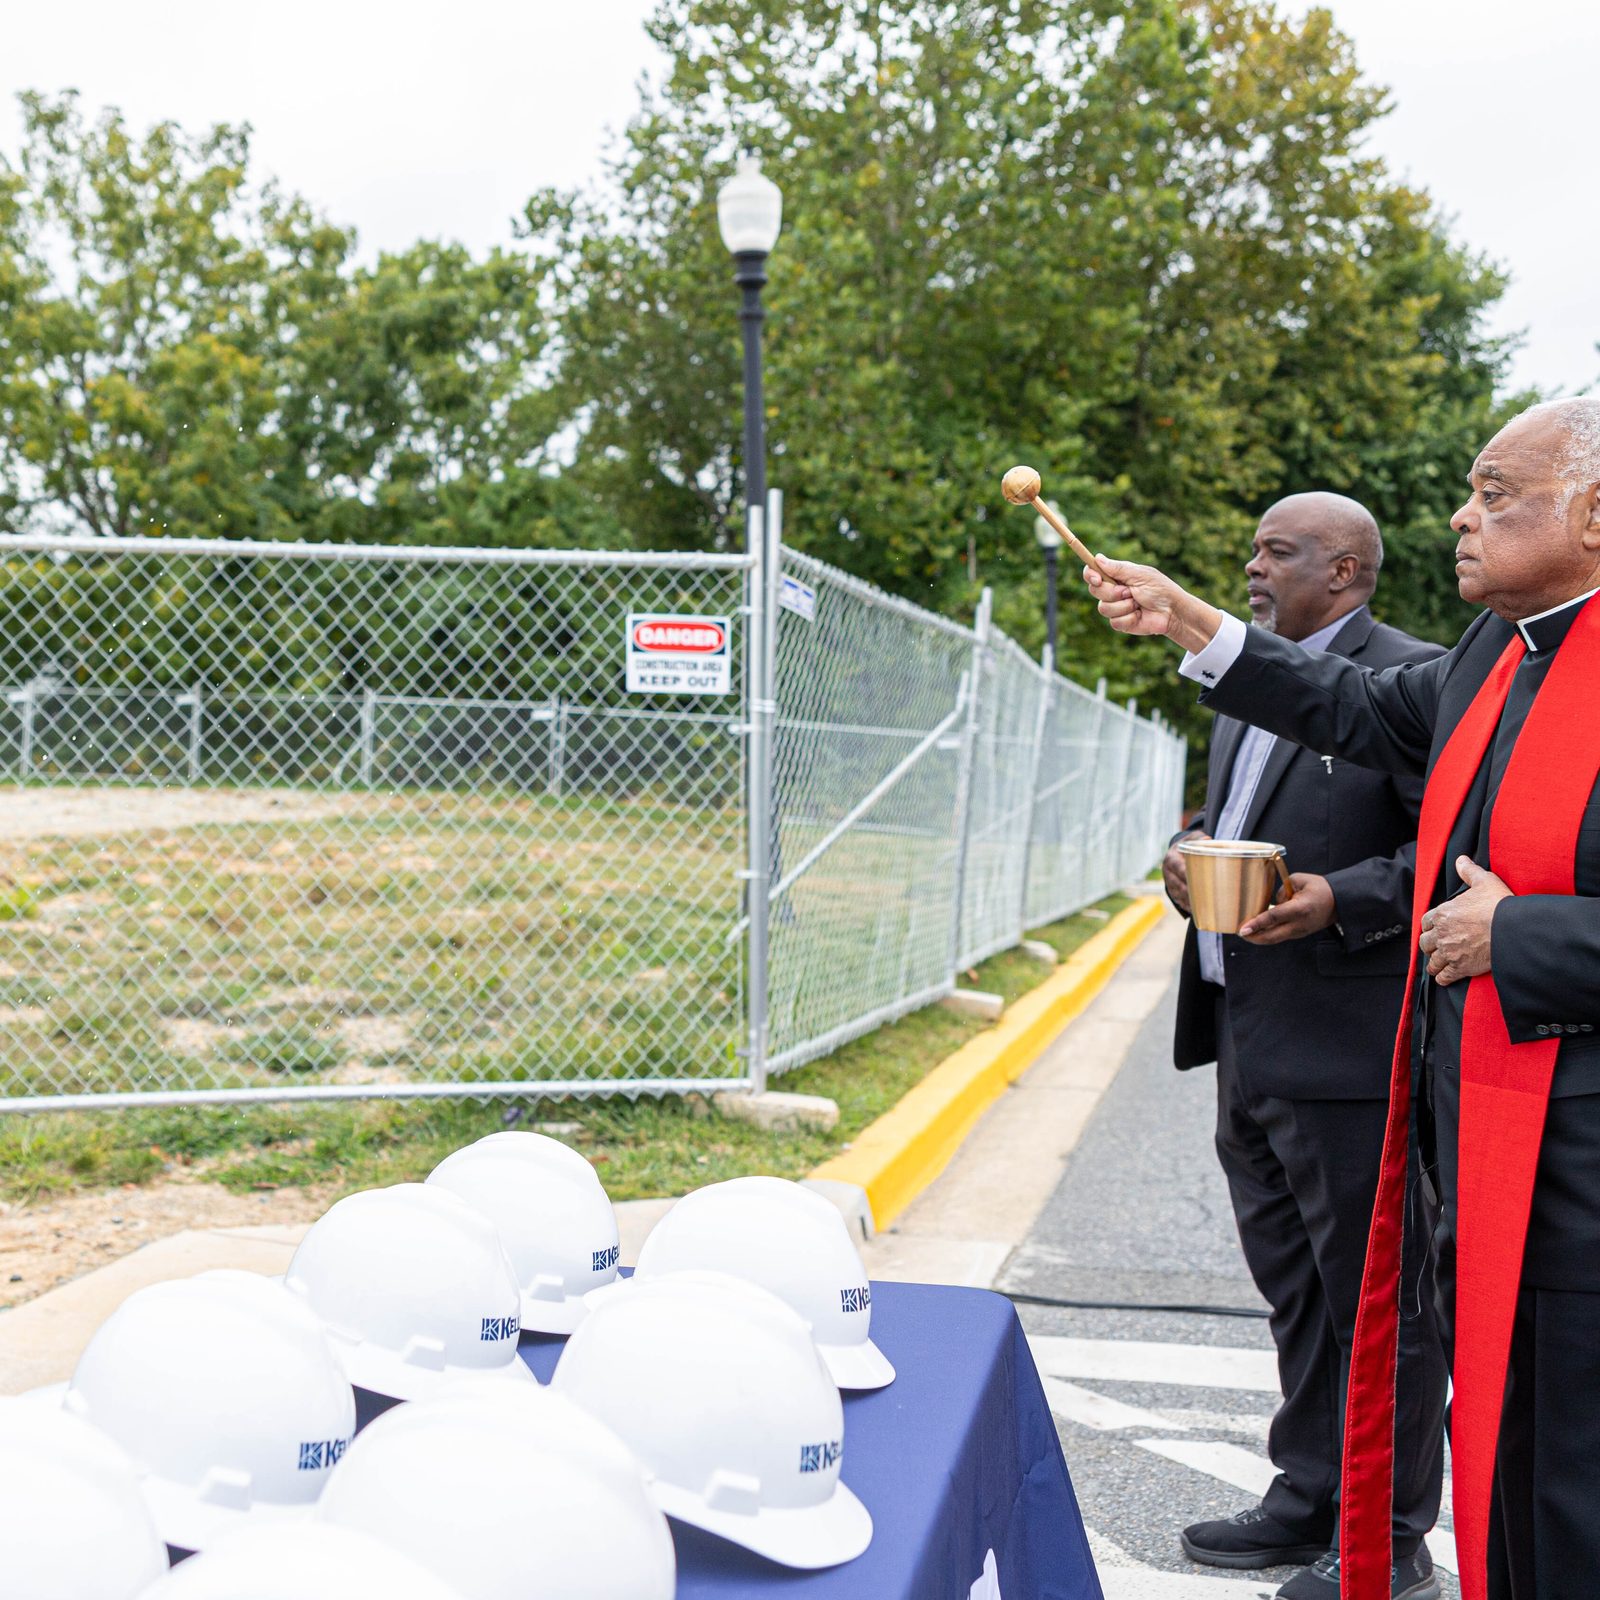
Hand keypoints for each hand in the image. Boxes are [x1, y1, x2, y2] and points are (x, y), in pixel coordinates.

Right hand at [1082, 557, 1221, 654]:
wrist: (1172, 611)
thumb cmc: (1160, 589)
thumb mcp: (1139, 575)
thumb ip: (1118, 568)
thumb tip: (1097, 558)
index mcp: (1116, 576)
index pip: (1093, 573)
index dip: (1090, 575)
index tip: (1097, 579)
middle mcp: (1113, 591)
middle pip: (1094, 591)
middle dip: (1112, 592)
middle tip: (1129, 591)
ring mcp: (1115, 607)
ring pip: (1103, 608)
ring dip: (1123, 606)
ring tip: (1138, 604)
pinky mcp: (1120, 623)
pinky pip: (1114, 622)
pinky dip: (1129, 618)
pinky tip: (1139, 615)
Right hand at [1163, 833, 1208, 914]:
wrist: (1176, 854)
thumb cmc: (1187, 845)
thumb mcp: (1192, 838)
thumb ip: (1198, 838)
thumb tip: (1207, 839)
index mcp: (1171, 858)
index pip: (1179, 868)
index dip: (1187, 875)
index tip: (1199, 880)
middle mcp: (1167, 872)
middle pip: (1179, 885)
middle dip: (1191, 893)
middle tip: (1205, 898)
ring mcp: (1169, 883)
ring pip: (1179, 895)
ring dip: (1189, 902)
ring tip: (1203, 908)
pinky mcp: (1172, 891)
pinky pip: (1179, 901)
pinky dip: (1187, 906)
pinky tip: (1197, 912)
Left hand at [1238, 874, 1336, 943]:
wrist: (1339, 902)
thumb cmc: (1319, 888)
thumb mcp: (1299, 880)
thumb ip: (1282, 891)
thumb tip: (1273, 903)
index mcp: (1300, 908)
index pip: (1274, 917)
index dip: (1256, 924)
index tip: (1242, 929)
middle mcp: (1299, 924)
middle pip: (1271, 936)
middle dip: (1253, 937)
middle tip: (1239, 933)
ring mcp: (1300, 931)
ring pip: (1275, 939)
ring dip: (1259, 937)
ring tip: (1245, 932)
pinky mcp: (1299, 934)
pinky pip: (1280, 936)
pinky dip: (1268, 934)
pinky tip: (1258, 930)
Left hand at [1418, 857, 1510, 985]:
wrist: (1512, 929)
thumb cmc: (1499, 904)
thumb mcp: (1484, 881)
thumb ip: (1470, 872)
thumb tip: (1461, 860)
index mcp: (1442, 913)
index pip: (1425, 922)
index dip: (1429, 926)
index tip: (1433, 930)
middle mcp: (1441, 933)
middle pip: (1425, 943)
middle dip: (1430, 945)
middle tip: (1436, 948)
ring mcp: (1449, 952)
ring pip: (1432, 961)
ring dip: (1434, 964)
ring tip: (1438, 965)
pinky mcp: (1460, 968)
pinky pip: (1444, 976)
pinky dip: (1443, 978)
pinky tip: (1445, 977)